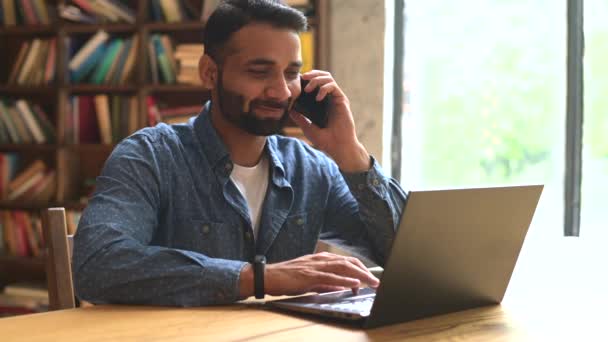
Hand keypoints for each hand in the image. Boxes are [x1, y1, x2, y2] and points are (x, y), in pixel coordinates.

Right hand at [264, 252, 379, 295]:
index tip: (371, 277)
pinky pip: (330, 277)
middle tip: (377, 282)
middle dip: (365, 272)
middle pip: (348, 262)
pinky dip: (344, 280)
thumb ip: (326, 283)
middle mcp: (320, 259)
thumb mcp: (310, 280)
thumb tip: (341, 288)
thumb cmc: (286, 278)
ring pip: (343, 267)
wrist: (267, 276)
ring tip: (372, 283)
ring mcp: (315, 266)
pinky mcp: (309, 275)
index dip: (361, 268)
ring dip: (360, 275)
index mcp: (320, 259)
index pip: (346, 261)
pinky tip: (354, 283)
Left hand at [290, 71, 369, 172]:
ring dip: (317, 80)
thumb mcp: (308, 128)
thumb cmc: (325, 140)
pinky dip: (324, 89)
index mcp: (323, 103)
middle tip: (302, 78)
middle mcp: (330, 98)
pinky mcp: (342, 101)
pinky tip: (318, 98)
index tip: (296, 81)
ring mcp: (336, 99)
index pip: (316, 83)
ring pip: (328, 78)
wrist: (338, 147)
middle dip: (312, 74)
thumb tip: (289, 110)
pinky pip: (333, 87)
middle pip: (323, 76)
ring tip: (308, 89)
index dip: (307, 79)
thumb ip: (300, 118)